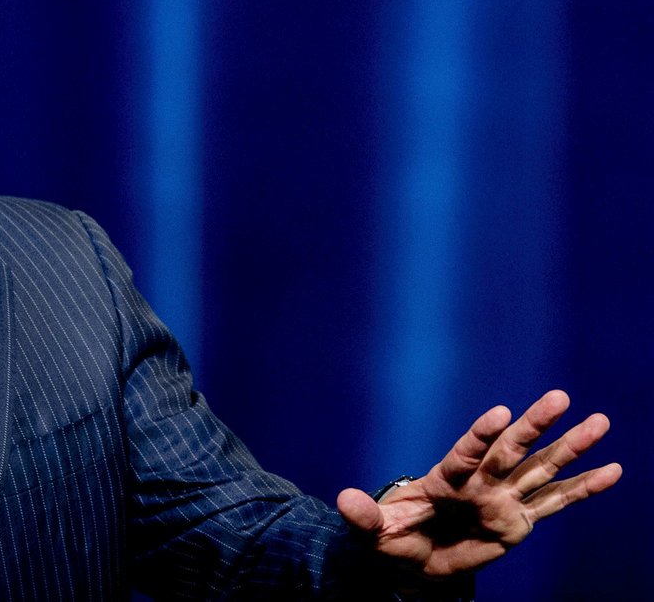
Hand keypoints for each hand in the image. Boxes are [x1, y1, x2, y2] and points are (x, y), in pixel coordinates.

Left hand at [336, 389, 621, 582]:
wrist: (413, 559)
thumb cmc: (392, 540)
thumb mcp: (373, 533)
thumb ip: (363, 516)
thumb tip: (343, 498)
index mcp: (444, 481)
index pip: (466, 454)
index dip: (481, 435)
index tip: (499, 412)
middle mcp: (479, 483)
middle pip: (511, 450)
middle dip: (534, 425)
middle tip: (558, 396)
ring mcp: (502, 500)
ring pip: (541, 469)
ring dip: (570, 447)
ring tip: (600, 421)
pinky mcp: (519, 521)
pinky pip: (556, 503)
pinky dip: (584, 489)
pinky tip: (612, 470)